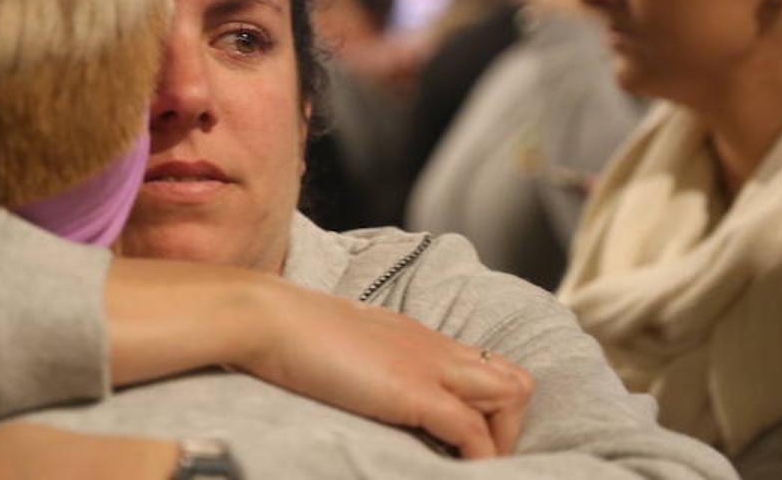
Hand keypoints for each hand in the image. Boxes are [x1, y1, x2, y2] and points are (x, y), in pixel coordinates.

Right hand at [242, 280, 533, 458]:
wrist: (267, 317)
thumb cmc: (289, 332)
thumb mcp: (344, 344)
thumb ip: (368, 364)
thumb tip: (368, 389)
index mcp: (417, 337)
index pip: (484, 366)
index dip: (488, 408)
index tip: (467, 441)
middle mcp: (434, 347)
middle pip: (514, 379)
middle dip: (508, 428)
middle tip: (473, 460)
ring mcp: (428, 367)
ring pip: (511, 397)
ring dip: (501, 442)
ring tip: (469, 467)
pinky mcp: (414, 392)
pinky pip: (472, 432)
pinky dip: (477, 460)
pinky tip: (454, 472)